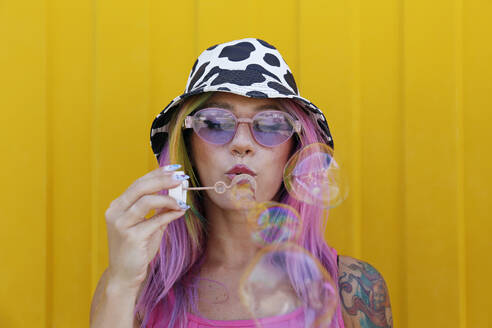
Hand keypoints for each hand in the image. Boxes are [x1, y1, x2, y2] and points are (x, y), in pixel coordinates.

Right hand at [104, 165, 188, 289]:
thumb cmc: (137, 250)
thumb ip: (160, 210)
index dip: (157, 174)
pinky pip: (154, 220)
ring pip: (146, 201)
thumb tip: (178, 194)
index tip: (174, 168)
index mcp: (118, 206)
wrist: (125, 276)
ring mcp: (120, 224)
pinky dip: (169, 214)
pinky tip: (180, 212)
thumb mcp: (150, 226)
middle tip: (181, 177)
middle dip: (163, 180)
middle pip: (140, 187)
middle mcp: (115, 212)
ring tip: (182, 200)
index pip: (138, 183)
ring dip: (168, 198)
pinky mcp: (130, 237)